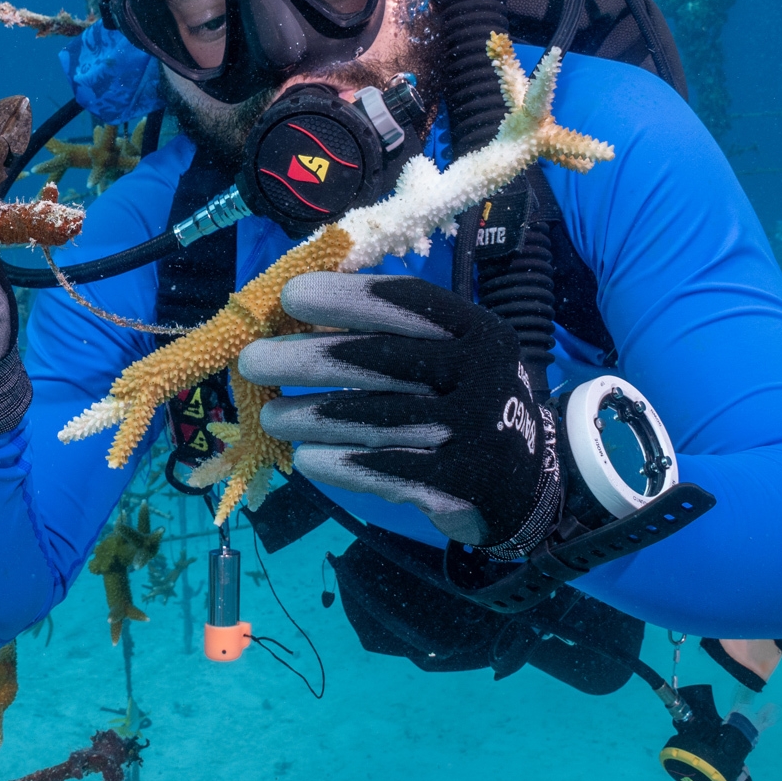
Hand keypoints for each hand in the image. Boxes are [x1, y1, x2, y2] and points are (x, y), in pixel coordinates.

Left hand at [238, 273, 561, 550]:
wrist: (529, 482)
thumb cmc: (468, 402)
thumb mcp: (456, 355)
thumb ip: (398, 332)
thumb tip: (303, 311)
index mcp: (478, 332)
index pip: (407, 303)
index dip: (344, 297)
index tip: (289, 296)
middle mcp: (480, 376)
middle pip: (378, 361)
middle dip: (307, 359)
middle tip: (253, 362)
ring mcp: (472, 433)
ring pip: (373, 420)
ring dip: (310, 417)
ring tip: (270, 416)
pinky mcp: (458, 484)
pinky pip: (384, 471)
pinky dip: (339, 465)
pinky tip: (304, 459)